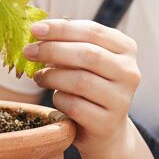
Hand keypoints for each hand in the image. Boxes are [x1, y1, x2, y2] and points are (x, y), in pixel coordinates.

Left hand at [23, 18, 141, 158]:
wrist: (105, 130)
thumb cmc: (90, 86)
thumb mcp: (84, 60)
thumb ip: (69, 43)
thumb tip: (38, 30)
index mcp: (126, 49)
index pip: (93, 31)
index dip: (61, 28)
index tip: (35, 29)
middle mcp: (130, 72)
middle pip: (88, 54)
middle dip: (53, 50)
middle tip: (29, 51)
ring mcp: (121, 99)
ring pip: (81, 81)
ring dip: (52, 76)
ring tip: (39, 77)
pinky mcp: (107, 123)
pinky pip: (74, 105)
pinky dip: (58, 99)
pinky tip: (55, 97)